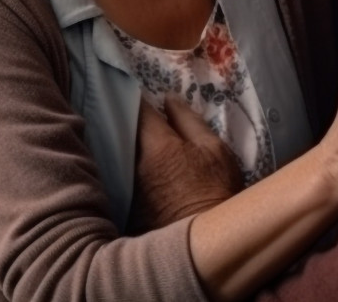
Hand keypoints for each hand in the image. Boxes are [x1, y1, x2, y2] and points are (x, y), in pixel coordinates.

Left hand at [129, 95, 244, 232]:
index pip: (137, 110)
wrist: (209, 244)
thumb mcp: (214, 149)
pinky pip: (123, 177)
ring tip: (137, 138)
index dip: (138, 98)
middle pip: (122, 132)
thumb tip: (169, 100)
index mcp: (157, 146)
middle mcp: (134, 165)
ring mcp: (129, 188)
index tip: (142, 93)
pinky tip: (139, 168)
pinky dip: (127, 166)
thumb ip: (189, 120)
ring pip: (120, 154)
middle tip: (135, 112)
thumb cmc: (217, 192)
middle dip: (128, 120)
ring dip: (126, 143)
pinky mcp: (129, 206)